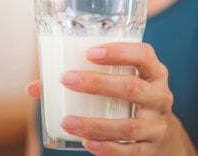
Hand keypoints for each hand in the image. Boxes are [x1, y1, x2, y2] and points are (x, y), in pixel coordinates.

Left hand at [28, 42, 195, 155]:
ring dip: (95, 123)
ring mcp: (157, 124)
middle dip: (98, 83)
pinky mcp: (151, 149)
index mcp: (154, 73)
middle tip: (67, 79)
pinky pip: (129, 151)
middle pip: (133, 87)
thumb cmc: (132, 99)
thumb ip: (86, 78)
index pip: (143, 55)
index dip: (119, 51)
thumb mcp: (122, 82)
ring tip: (67, 121)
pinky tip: (86, 142)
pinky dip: (107, 148)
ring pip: (128, 125)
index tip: (89, 52)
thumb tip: (35, 87)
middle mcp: (160, 96)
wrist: (162, 134)